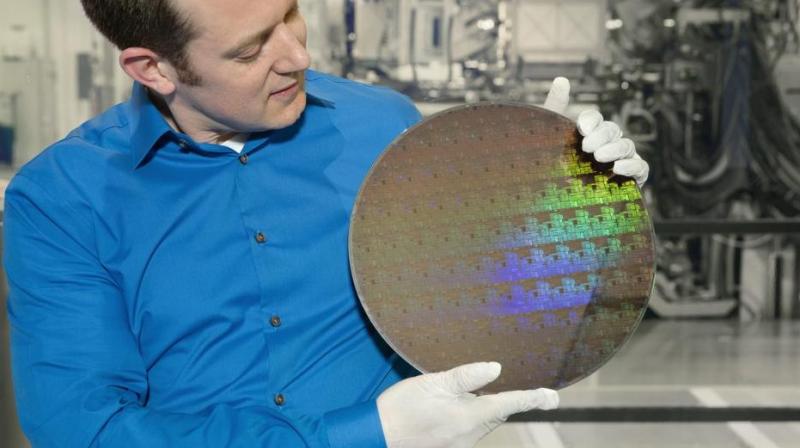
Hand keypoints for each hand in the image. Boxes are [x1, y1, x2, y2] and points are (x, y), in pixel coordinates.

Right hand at [377, 362, 558, 447]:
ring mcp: (460, 444)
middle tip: (523, 389)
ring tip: (470, 392)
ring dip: (486, 407)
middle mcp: (470, 435)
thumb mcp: (433, 383)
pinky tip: (453, 407)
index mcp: (469, 416)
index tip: (552, 397)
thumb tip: (495, 368)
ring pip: (483, 422)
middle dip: (507, 401)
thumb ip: (465, 376)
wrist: (377, 436)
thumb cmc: (402, 408)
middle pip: (497, 414)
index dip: (532, 398)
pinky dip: (471, 416)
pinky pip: (469, 430)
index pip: (508, 404)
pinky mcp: (450, 447)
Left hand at [543, 77, 649, 185]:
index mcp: (586, 135)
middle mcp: (605, 146)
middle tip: (587, 148)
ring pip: (627, 146)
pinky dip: (633, 166)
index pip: (595, 119)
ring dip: (615, 148)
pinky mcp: (631, 181)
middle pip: (613, 130)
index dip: (591, 121)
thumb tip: (562, 79)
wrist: (553, 209)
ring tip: (600, 157)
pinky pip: (642, 168)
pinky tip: (619, 169)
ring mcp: (619, 163)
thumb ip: (554, 108)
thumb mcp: (549, 138)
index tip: (581, 129)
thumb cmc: (550, 171)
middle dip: (602, 135)